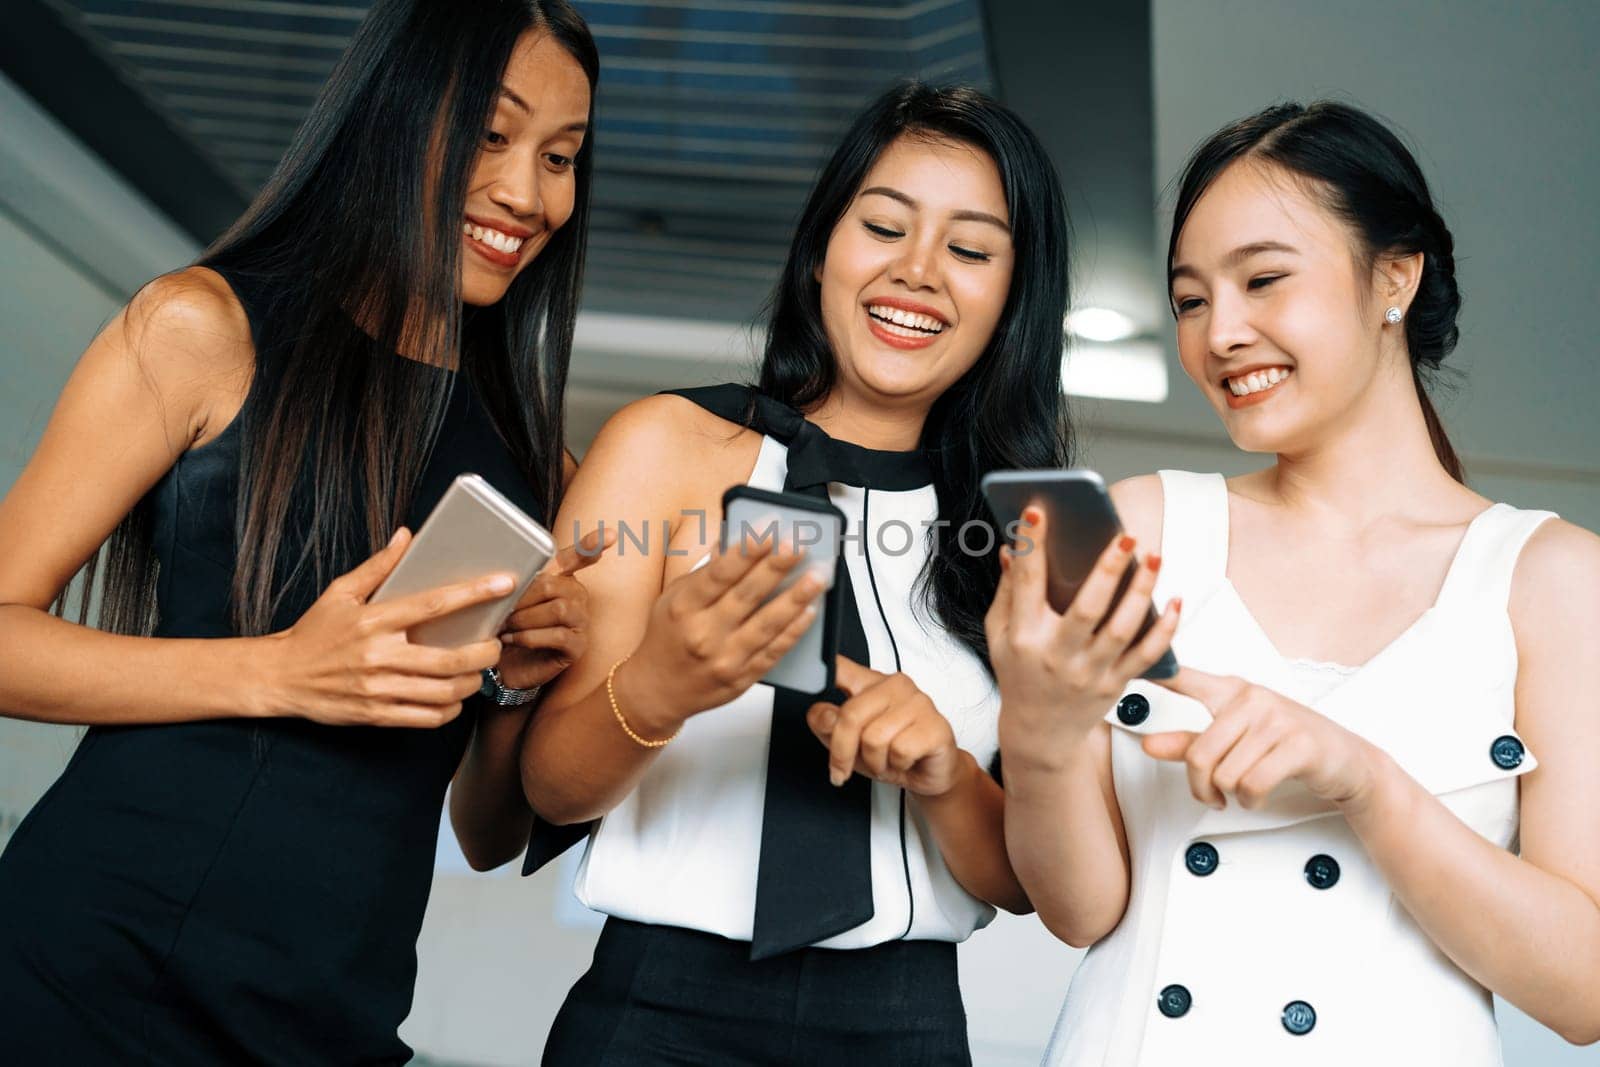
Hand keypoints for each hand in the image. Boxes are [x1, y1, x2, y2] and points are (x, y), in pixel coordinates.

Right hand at [263, 528, 508, 727]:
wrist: (279, 676)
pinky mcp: (376, 715)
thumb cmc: (314, 632)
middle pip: (451, 659)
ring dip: (472, 683)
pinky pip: (427, 717)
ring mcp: (379, 689)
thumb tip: (406, 536)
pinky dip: (450, 709)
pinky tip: (454, 697)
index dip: (474, 592)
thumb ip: (378, 566)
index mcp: (374, 620)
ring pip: (444, 692)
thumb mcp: (341, 592)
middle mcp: (379, 656)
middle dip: (485, 653)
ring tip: (478, 671)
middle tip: (495, 645)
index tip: (504, 582)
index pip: (434, 604)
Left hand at [495, 526, 613, 691]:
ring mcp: (580, 621)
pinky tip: (512, 640)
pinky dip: (529, 637)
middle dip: (523, 597)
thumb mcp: (504, 600)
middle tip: (501, 608)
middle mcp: (577, 596)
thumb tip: (499, 573)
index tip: (611, 534)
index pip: (579, 557)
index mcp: (561, 579)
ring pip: (559, 609)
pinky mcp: (577, 646)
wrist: (506, 666)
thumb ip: (508, 583)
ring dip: (525, 618)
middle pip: (554, 584)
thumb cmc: (508, 628)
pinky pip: (558, 635)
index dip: (593, 544)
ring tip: (506, 625)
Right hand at [621, 533, 827, 728]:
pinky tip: (810, 611)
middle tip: (799, 544)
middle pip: (747, 594)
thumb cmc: (667, 638)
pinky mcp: (742, 678)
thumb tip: (735, 540)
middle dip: (776, 566)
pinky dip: (794, 631)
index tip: (769, 527)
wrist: (657, 690)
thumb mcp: (674, 597)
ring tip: (818, 576)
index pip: (719, 572)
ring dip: (796, 598)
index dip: (747, 548)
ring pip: (766, 624)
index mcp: (684, 606)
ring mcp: (724, 658)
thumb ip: (707, 571)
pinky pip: (773, 652)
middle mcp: (703, 632)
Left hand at [806, 656, 965, 796]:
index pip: (839, 668)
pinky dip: (897, 766)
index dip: (820, 669)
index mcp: (869, 682)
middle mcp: (894, 685)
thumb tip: (823, 715)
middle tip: (847, 767)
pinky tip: (904, 761)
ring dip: (875, 762)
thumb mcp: (848, 744)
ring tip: (885, 760)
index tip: (806, 671)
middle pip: (851, 715)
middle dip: (843, 752)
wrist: (930, 773)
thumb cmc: (890, 753)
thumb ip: (828, 727)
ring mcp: (917, 702)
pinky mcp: (934, 725)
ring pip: (874, 738)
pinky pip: (900, 751)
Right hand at [987, 508, 1179, 741]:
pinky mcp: (1115, 684)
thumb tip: (1011, 547)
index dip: (1031, 547)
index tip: (1039, 512)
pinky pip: (1146, 654)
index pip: (1026, 584)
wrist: (1039, 731)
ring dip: (1141, 591)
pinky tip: (1174, 602)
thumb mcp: (998, 634)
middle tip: (1126, 536)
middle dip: (1107, 569)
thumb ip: (1006, 591)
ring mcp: (1089, 672)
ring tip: (1154, 557)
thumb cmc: (1019, 673)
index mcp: (1023, 637)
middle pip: (1087, 609)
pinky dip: (1164, 629)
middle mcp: (1057, 655)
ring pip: (1122, 629)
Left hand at [1144, 667, 1379, 810]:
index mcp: (1231, 691)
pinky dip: (1251, 800)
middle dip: (1200, 786)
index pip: (1185, 677)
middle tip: (1211, 795)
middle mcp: (1251, 699)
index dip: (1157, 671)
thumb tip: (1148, 744)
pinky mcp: (1298, 746)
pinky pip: (1252, 785)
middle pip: (1199, 754)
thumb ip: (1188, 743)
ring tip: (1242, 792)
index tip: (1133, 661)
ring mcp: (1276, 720)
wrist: (1346, 760)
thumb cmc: (1286, 744)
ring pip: (1225, 774)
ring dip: (1229, 796)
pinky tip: (1258, 795)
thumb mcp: (1235, 739)